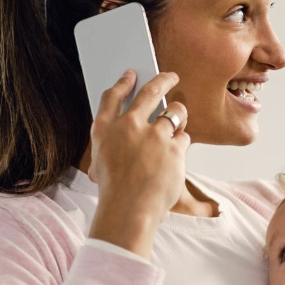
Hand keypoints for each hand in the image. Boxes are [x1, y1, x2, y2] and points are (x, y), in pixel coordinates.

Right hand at [88, 70, 189, 224]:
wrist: (129, 210)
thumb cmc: (115, 192)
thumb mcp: (101, 162)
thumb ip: (116, 141)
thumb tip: (131, 128)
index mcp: (105, 129)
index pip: (112, 96)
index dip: (123, 82)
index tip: (131, 75)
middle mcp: (129, 126)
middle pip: (149, 91)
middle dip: (163, 79)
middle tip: (171, 76)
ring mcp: (153, 134)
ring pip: (175, 112)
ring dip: (179, 114)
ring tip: (178, 121)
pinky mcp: (174, 147)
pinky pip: (184, 137)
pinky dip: (182, 145)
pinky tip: (175, 156)